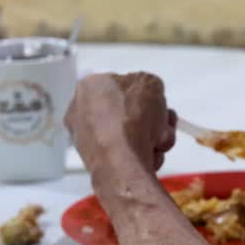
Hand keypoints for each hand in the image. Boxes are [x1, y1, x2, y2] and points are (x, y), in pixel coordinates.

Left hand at [65, 73, 176, 194]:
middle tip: (163, 123)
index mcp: (88, 86)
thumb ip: (149, 84)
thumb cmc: (132, 118)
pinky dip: (142, 155)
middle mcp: (80, 111)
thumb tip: (149, 96)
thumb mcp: (151, 83)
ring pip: (130, 134)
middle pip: (127, 112)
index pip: (119, 84)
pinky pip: (126, 154)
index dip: (142, 93)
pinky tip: (150, 157)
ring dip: (151, 138)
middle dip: (151, 119)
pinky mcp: (96, 162)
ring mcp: (86, 139)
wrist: (123, 162)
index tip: (155, 102)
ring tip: (159, 143)